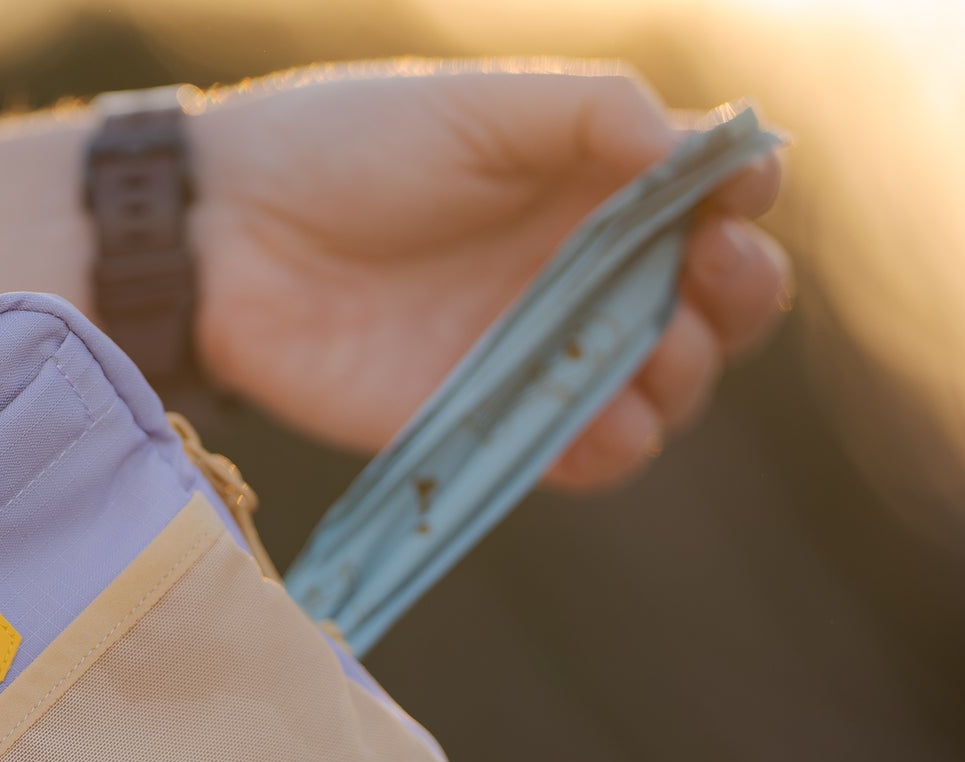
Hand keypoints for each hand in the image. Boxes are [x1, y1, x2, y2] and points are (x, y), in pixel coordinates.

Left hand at [190, 62, 788, 489]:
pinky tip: (612, 426)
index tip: (734, 199)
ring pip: (661, 385)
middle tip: (708, 278)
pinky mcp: (487, 424)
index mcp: (586, 180)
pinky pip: (580, 454)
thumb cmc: (343, 147)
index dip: (742, 203)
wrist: (222, 238)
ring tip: (655, 354)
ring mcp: (535, 352)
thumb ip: (596, 116)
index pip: (707, 201)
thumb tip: (697, 154)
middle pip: (709, 302)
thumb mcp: (477, 105)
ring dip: (684, 375)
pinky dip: (613, 446)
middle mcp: (576, 268)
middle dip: (739, 295)